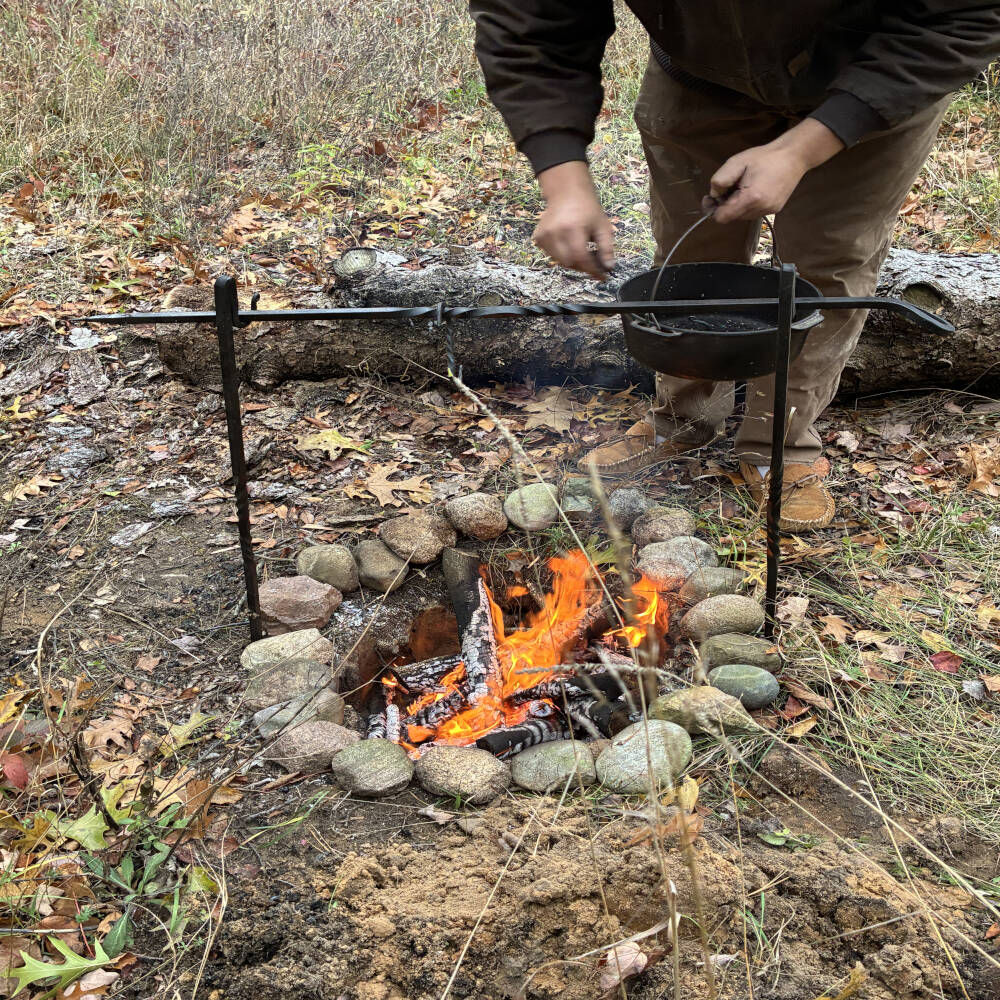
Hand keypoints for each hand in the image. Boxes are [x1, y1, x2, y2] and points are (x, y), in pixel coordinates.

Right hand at [534, 161, 615, 279]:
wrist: (566, 191)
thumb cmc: (587, 207)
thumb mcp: (602, 225)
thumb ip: (607, 248)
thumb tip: (608, 268)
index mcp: (572, 228)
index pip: (581, 257)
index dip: (592, 270)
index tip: (602, 276)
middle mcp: (555, 233)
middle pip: (569, 263)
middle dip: (583, 266)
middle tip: (592, 261)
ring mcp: (544, 236)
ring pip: (560, 261)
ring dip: (572, 261)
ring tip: (581, 249)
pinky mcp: (539, 238)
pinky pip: (551, 255)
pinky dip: (562, 255)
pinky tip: (568, 244)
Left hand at [705, 118, 844, 223]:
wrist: (794, 156)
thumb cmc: (765, 157)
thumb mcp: (737, 162)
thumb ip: (720, 180)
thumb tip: (713, 195)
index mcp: (751, 198)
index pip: (723, 218)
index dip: (714, 209)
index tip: (712, 198)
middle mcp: (761, 209)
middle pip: (731, 217)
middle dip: (726, 205)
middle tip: (730, 186)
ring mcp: (769, 211)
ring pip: (742, 216)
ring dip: (737, 205)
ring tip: (744, 186)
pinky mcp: (774, 210)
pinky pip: (753, 213)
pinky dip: (748, 205)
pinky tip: (754, 189)